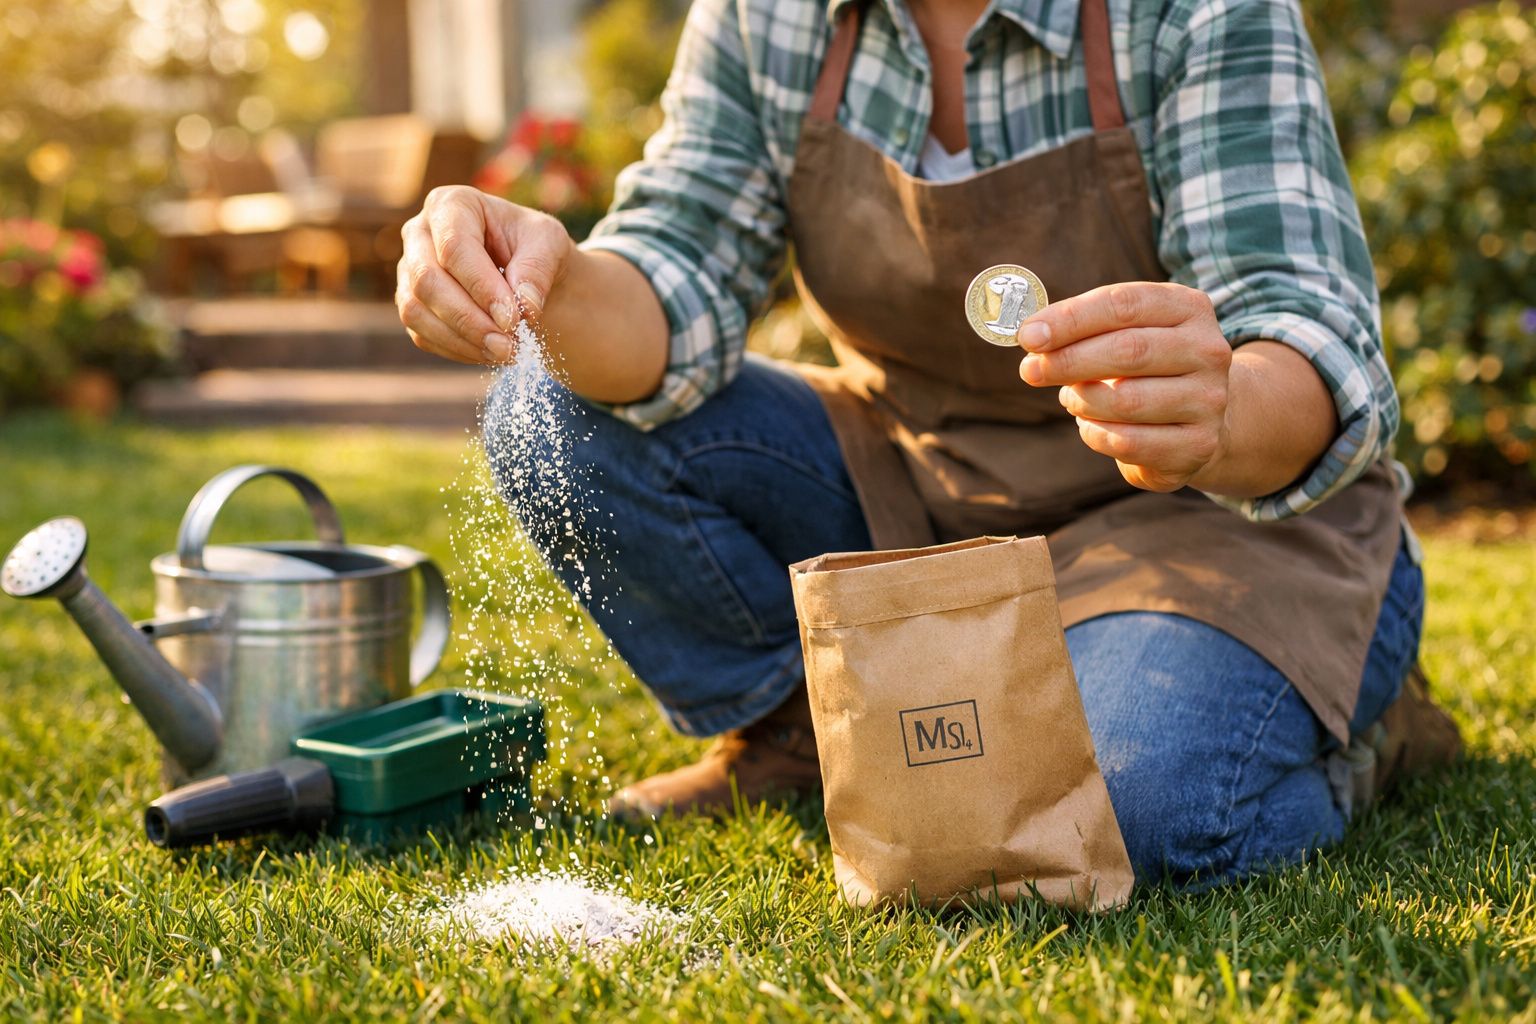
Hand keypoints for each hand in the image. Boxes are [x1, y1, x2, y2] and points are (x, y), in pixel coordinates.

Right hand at [396, 186, 573, 363]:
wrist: (527, 273)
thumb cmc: (535, 248)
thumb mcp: (549, 245)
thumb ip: (537, 269)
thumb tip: (524, 306)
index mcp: (452, 204)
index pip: (455, 247)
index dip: (482, 287)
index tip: (514, 319)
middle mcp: (420, 233)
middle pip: (426, 280)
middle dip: (469, 320)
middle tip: (509, 346)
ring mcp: (409, 270)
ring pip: (416, 311)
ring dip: (461, 339)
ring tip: (505, 353)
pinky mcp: (412, 304)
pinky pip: (422, 334)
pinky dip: (457, 350)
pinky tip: (489, 353)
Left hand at [1017, 282, 1232, 492]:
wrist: (1199, 420)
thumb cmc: (1145, 368)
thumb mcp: (1124, 334)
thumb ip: (1082, 329)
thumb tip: (1032, 335)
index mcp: (1188, 308)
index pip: (1123, 305)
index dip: (1071, 319)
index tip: (1029, 335)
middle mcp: (1207, 351)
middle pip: (1128, 350)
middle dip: (1068, 361)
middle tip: (1030, 370)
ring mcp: (1208, 400)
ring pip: (1125, 400)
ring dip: (1082, 400)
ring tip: (1070, 398)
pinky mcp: (1198, 445)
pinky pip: (1127, 442)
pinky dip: (1094, 433)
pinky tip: (1090, 425)